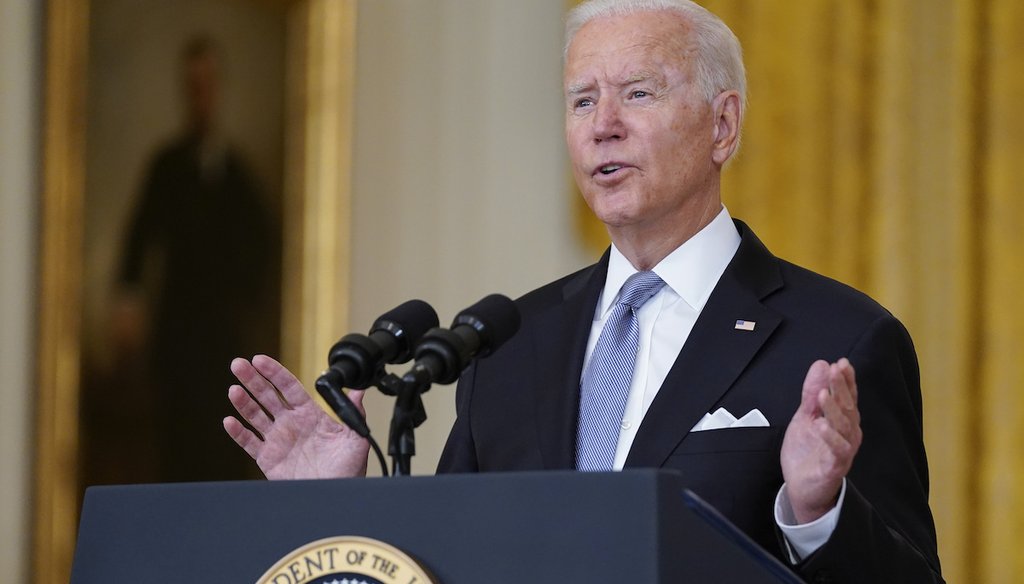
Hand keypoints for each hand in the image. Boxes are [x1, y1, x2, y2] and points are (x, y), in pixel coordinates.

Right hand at [223, 355, 369, 478]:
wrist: (335, 494)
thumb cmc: (348, 468)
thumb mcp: (356, 438)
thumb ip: (354, 413)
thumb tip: (360, 390)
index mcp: (309, 414)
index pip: (288, 387)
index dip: (274, 372)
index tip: (260, 360)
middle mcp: (291, 423)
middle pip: (266, 396)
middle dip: (252, 379)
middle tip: (238, 364)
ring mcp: (277, 440)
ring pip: (255, 415)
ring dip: (243, 402)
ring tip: (233, 389)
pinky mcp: (268, 458)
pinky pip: (249, 443)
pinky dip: (238, 433)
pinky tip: (229, 422)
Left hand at [780, 358, 861, 523]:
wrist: (802, 487)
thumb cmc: (808, 451)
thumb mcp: (805, 416)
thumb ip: (812, 393)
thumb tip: (822, 364)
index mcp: (843, 420)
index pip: (847, 396)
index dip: (846, 380)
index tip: (841, 363)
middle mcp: (848, 433)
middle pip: (848, 407)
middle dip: (841, 388)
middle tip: (835, 371)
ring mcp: (843, 450)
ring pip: (843, 427)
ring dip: (834, 410)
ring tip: (824, 394)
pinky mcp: (835, 466)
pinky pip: (837, 451)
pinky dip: (830, 437)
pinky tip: (821, 425)